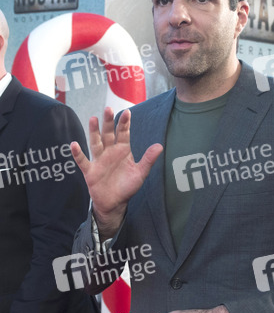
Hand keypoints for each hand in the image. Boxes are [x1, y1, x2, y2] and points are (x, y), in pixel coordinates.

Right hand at [71, 107, 162, 238]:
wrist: (115, 203)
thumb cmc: (127, 186)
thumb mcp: (140, 173)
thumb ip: (148, 159)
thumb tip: (160, 146)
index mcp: (122, 150)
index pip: (123, 133)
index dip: (124, 123)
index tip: (127, 112)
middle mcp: (110, 152)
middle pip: (108, 134)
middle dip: (108, 122)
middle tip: (108, 109)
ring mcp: (99, 160)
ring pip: (95, 143)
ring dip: (94, 132)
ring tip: (93, 119)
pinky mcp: (90, 171)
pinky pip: (83, 161)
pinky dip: (78, 154)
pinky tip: (74, 144)